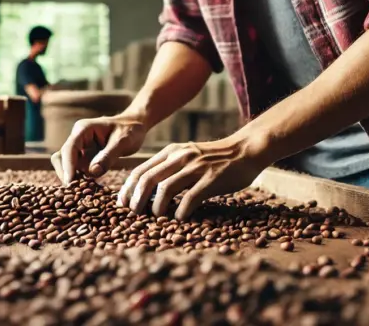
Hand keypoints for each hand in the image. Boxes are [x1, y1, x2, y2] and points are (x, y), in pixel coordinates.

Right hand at [50, 113, 148, 184]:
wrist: (135, 126)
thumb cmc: (130, 130)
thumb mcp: (123, 142)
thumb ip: (108, 156)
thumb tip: (92, 172)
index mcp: (83, 129)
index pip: (69, 149)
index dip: (68, 166)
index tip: (70, 183)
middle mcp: (77, 139)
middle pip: (60, 158)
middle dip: (65, 174)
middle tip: (75, 191)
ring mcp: (80, 149)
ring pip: (66, 166)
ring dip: (72, 179)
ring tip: (83, 193)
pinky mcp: (85, 158)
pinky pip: (77, 171)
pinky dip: (81, 181)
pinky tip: (90, 190)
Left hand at [117, 133, 269, 219]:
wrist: (246, 150)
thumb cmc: (216, 158)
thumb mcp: (188, 155)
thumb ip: (170, 167)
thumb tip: (150, 189)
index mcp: (171, 152)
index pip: (140, 170)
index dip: (128, 189)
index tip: (122, 203)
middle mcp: (180, 157)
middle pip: (147, 179)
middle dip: (136, 199)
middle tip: (133, 214)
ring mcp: (196, 167)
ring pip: (165, 189)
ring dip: (156, 207)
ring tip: (156, 217)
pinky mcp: (211, 179)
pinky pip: (190, 198)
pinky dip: (181, 211)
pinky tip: (179, 218)